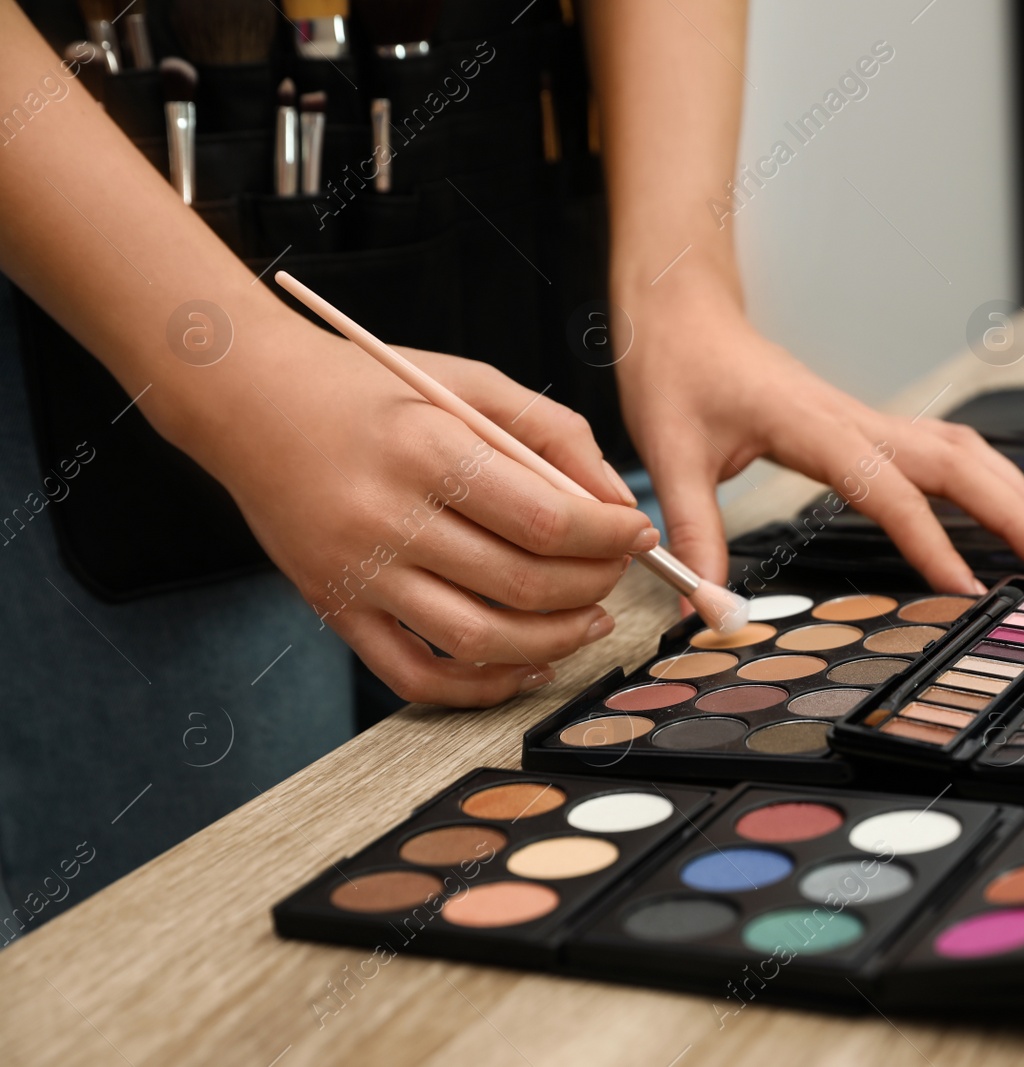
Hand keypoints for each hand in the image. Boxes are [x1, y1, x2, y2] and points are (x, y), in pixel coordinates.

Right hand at [169, 322, 651, 707]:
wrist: (248, 401)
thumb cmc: (368, 388)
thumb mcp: (467, 382)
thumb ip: (552, 432)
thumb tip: (616, 502)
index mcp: (427, 451)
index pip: (545, 518)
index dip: (609, 536)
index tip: (638, 534)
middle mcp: (389, 519)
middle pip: (522, 584)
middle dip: (594, 585)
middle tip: (616, 570)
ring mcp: (358, 575)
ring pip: (480, 640)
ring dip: (556, 641)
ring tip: (590, 618)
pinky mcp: (336, 611)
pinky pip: (416, 677)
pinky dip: (482, 685)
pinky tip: (528, 665)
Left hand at [613, 286, 1023, 593]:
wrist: (684, 309)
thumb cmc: (676, 370)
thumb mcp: (668, 455)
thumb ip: (695, 534)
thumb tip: (711, 610)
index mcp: (813, 425)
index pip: (887, 488)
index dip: (929, 540)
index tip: (965, 588)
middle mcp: (855, 418)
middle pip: (957, 463)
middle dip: (1015, 513)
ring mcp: (868, 418)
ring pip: (964, 452)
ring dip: (1016, 493)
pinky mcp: (867, 425)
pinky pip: (945, 451)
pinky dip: (990, 481)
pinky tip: (1014, 508)